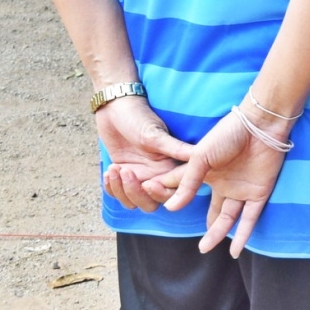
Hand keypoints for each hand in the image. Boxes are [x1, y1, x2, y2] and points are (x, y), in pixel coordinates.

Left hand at [96, 97, 193, 211]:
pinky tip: (109, 172)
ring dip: (120, 190)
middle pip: (150, 203)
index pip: (171, 193)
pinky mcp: (123, 174)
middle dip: (135, 194)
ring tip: (114, 169)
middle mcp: (156, 175)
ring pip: (132, 202)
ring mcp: (139, 176)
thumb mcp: (155, 134)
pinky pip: (117, 193)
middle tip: (126, 172)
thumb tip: (200, 157)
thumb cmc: (138, 116)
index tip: (147, 182)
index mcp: (170, 167)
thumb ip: (177, 149)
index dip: (160, 193)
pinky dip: (111, 188)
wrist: (116, 106)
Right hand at [157, 109, 290, 255]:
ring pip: (228, 218)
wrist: (260, 125)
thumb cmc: (228, 134)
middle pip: (212, 211)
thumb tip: (170, 208)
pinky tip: (234, 250)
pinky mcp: (259, 192)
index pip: (184, 190)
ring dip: (218, 234)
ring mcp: (242, 190)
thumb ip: (186, 183)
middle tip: (196, 246)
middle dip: (206, 229)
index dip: (170, 199)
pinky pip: (250, 218)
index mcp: (206, 173)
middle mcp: (224, 184)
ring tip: (205, 249)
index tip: (155, 211)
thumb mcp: (200, 157)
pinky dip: (242, 234)